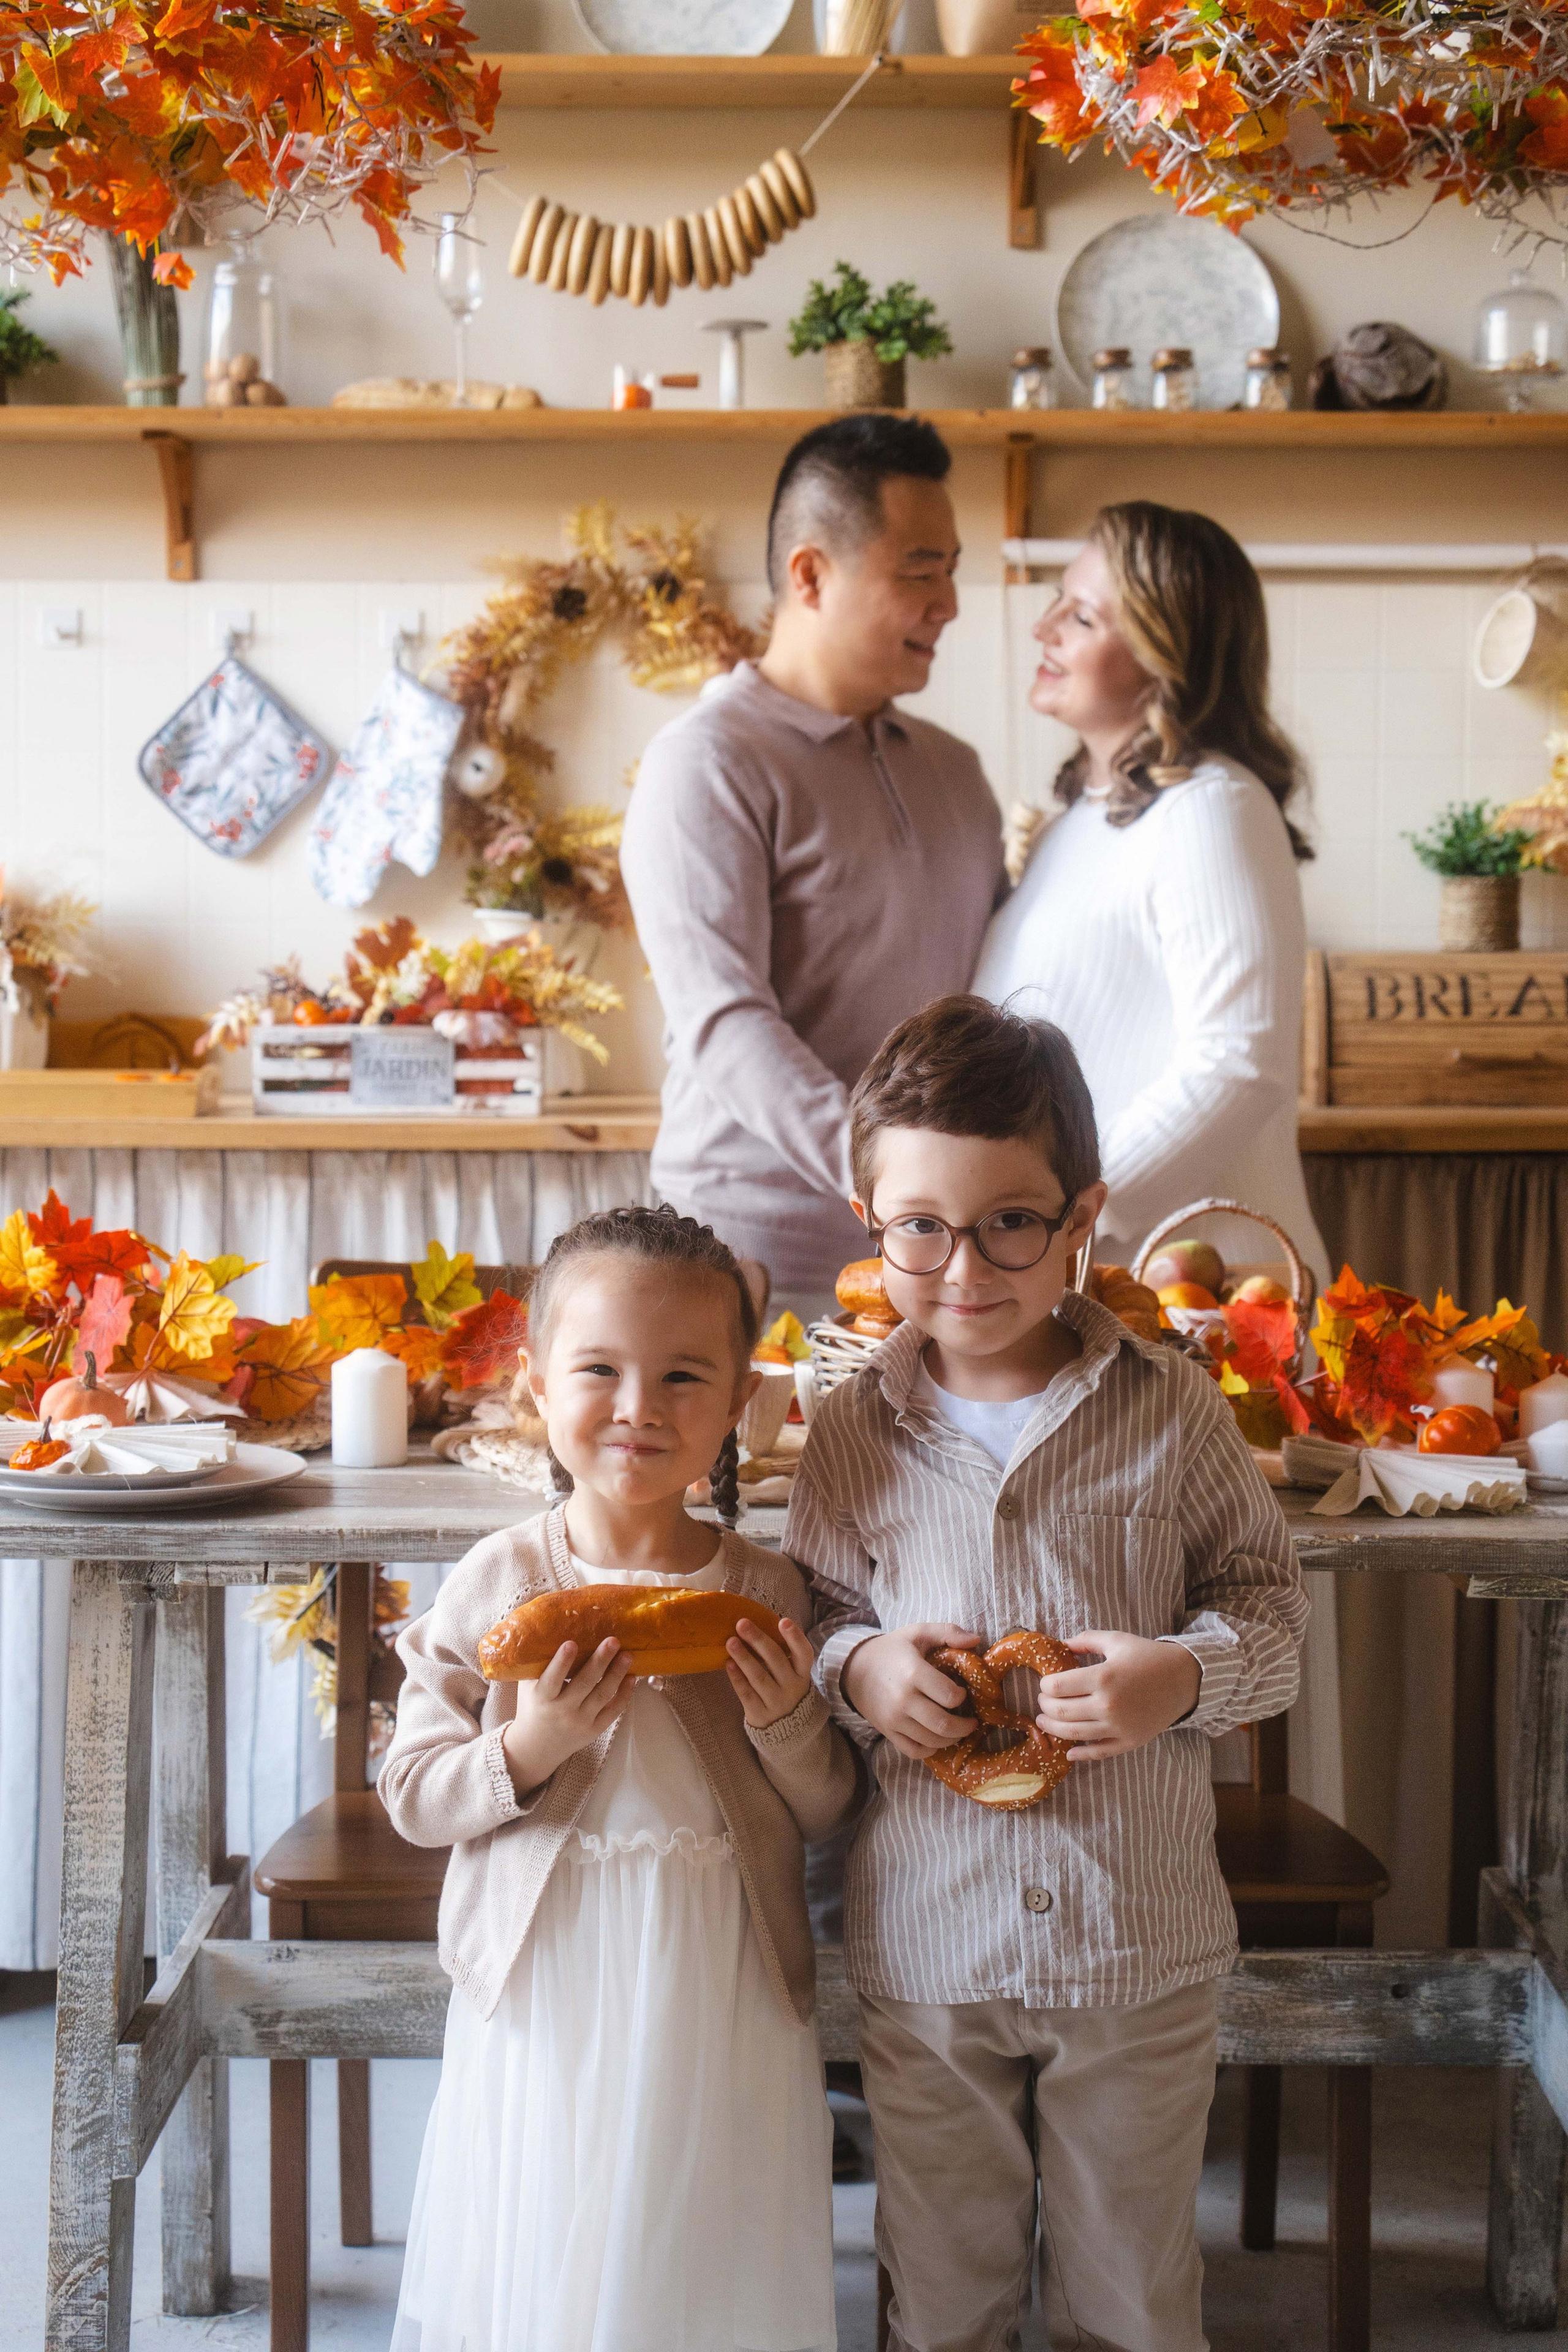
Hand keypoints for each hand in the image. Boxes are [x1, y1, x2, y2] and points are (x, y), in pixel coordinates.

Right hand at [501, 1638, 631, 1798]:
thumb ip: (537, 1663)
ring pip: (602, 1695)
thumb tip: (548, 1626)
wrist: (536, 1747)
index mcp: (542, 1698)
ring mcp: (580, 1721)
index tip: (572, 1643)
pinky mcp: (595, 1729)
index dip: (561, 1662)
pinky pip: (613, 1711)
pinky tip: (632, 1677)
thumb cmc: (532, 1706)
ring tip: (628, 1655)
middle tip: (613, 1640)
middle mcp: (562, 1710)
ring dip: (617, 1674)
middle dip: (600, 1661)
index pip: (552, 1679)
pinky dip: (624, 1694)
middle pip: (584, 1684)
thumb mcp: (527, 1685)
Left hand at [725, 1615, 814, 1730]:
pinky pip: (747, 1694)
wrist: (787, 1729)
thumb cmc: (784, 1688)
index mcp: (802, 1673)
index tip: (783, 1620)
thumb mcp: (792, 1674)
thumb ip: (780, 1654)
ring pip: (759, 1677)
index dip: (795, 1637)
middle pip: (776, 1660)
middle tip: (742, 1623)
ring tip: (730, 1641)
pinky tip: (728, 1664)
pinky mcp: (760, 1714)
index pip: (804, 1653)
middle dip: (758, 1640)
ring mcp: (777, 1702)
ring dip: (744, 1658)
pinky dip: (737, 1679)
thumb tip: (755, 1625)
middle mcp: (792, 1687)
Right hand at [840, 1624, 981, 1759]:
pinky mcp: (888, 1732)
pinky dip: (930, 1750)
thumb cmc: (893, 1650)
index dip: (961, 1696)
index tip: (962, 1692)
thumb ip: (948, 1632)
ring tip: (958, 1730)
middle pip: (943, 1724)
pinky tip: (937, 1739)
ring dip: (952, 1739)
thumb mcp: (918, 1632)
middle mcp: (903, 1700)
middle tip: (972, 1722)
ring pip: (932, 1741)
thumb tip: (976, 1641)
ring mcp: (894, 1719)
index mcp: (913, 1673)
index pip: (948, 1695)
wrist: (854, 1669)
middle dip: (965, 1727)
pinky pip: (914, 1751)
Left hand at [1035, 1629, 1200, 1761]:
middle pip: (1061, 1711)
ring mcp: (1119, 1727)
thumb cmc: (1148, 1656)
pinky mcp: (1129, 1741)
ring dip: (1054, 1729)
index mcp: (1103, 1677)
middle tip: (1042, 1701)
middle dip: (1044, 1706)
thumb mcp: (1116, 1640)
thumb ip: (1085, 1640)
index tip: (1045, 1683)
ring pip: (1074, 1734)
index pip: (1057, 1687)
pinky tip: (1069, 1753)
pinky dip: (1081, 1755)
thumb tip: (1059, 1644)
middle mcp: (1108, 1705)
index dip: (1045, 1685)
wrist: (1184, 1679)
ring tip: (1045, 1721)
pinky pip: (1099, 1753)